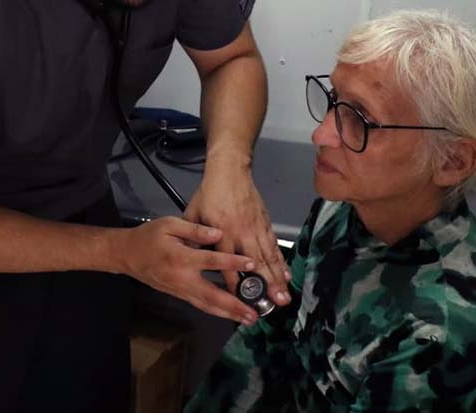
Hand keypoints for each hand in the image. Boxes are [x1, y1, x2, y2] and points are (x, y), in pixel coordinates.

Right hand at [114, 217, 259, 324]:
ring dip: (228, 314)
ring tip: (247, 320)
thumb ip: (194, 230)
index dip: (233, 262)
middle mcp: (183, 279)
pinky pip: (200, 305)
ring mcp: (180, 290)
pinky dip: (215, 311)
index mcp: (182, 258)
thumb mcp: (169, 224)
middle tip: (254, 314)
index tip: (252, 264)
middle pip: (213, 295)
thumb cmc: (149, 237)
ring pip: (207, 305)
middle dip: (235, 306)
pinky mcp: (178, 295)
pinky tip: (228, 314)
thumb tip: (219, 233)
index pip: (212, 261)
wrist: (126, 255)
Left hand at [184, 159, 291, 308]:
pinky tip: (287, 274)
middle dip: (266, 285)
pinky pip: (274, 246)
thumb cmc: (209, 193)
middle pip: (256, 263)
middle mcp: (241, 233)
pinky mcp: (265, 223)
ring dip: (277, 277)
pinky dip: (281, 261)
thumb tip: (188, 256)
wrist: (229, 171)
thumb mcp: (193, 214)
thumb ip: (192, 236)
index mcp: (221, 232)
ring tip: (284, 295)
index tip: (240, 300)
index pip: (228, 262)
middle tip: (274, 304)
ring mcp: (255, 228)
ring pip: (269, 256)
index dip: (235, 282)